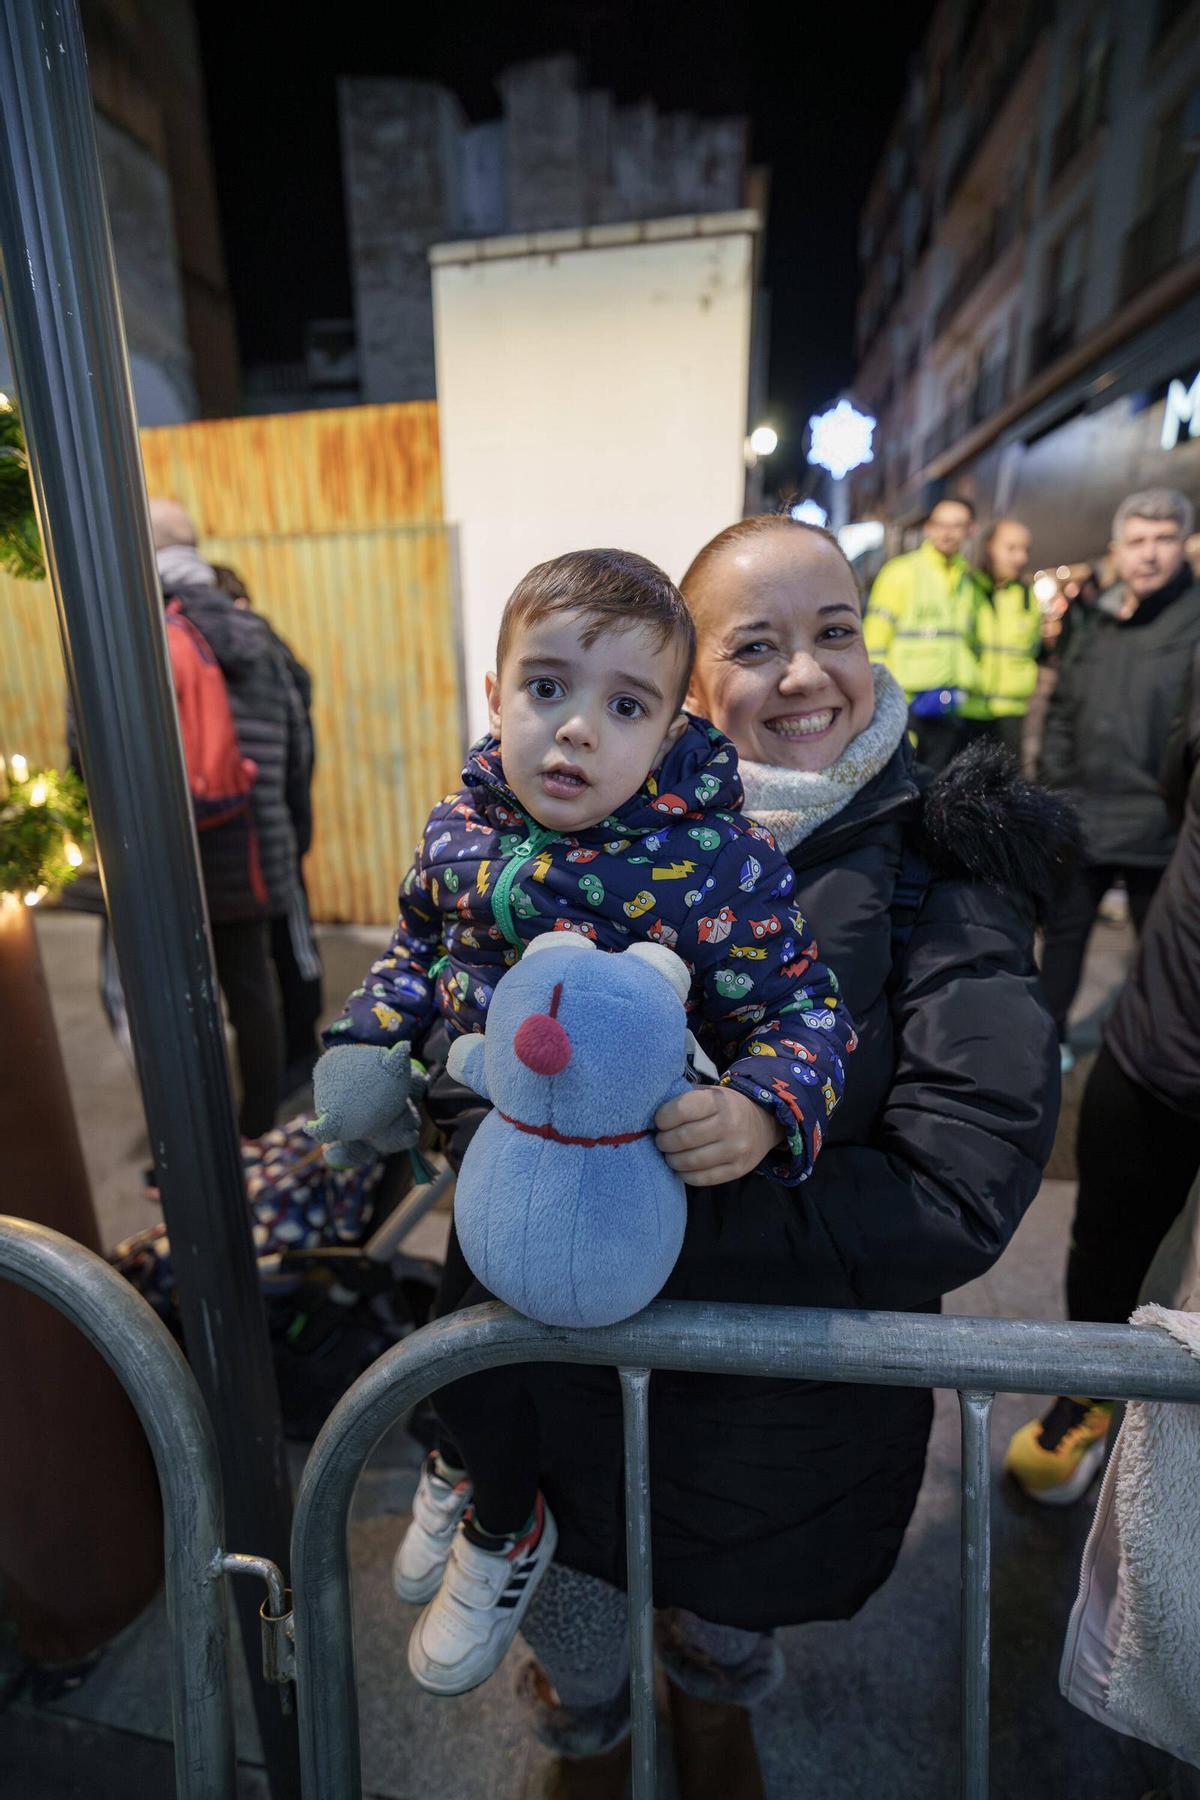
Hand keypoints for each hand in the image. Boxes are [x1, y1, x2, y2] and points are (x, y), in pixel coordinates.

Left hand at [654, 1085, 783, 1187]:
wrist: (763, 1122)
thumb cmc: (725, 1106)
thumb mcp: (709, 1093)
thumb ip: (684, 1100)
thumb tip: (650, 1113)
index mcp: (719, 1101)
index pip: (682, 1110)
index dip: (663, 1118)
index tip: (659, 1121)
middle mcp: (730, 1125)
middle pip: (683, 1139)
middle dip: (664, 1141)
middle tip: (661, 1140)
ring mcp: (736, 1150)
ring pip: (690, 1161)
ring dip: (672, 1159)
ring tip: (670, 1154)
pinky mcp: (737, 1170)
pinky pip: (701, 1178)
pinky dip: (685, 1174)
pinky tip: (682, 1166)